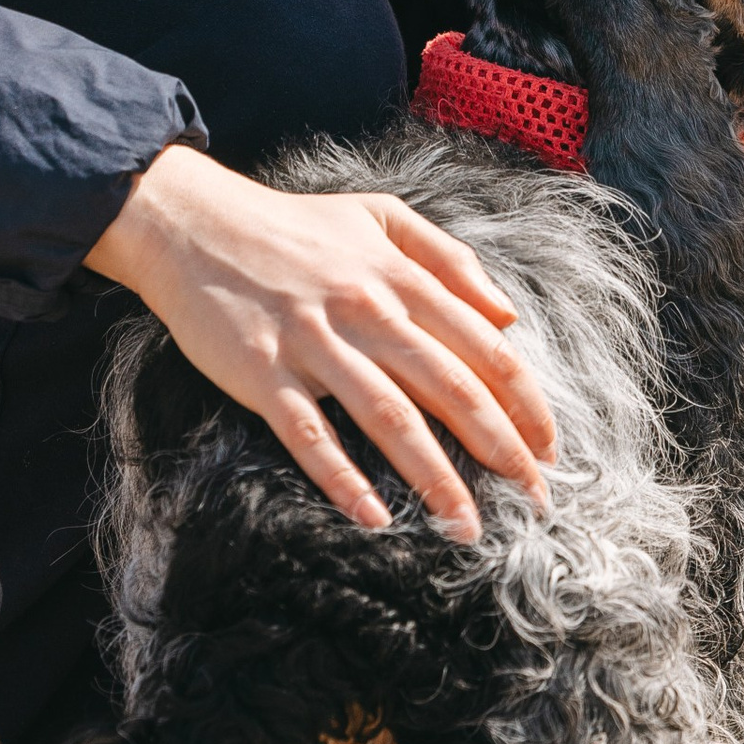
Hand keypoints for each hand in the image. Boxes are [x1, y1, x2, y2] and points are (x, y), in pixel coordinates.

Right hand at [86, 143, 557, 535]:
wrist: (193, 223)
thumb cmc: (295, 226)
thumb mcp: (382, 216)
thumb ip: (450, 259)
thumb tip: (507, 317)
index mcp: (402, 276)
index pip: (485, 349)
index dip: (525, 404)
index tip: (550, 451)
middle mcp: (367, 309)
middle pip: (450, 388)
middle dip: (501, 451)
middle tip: (534, 501)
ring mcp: (314, 343)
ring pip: (389, 419)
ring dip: (435, 479)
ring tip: (467, 528)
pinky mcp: (263, 373)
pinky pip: (309, 435)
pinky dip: (342, 479)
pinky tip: (374, 518)